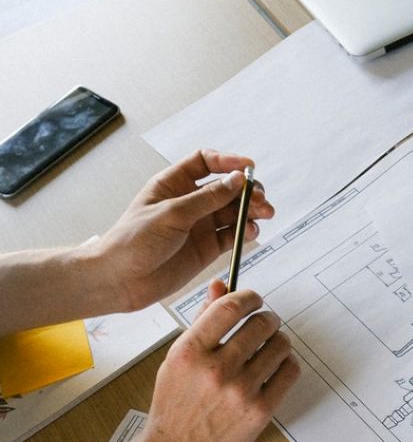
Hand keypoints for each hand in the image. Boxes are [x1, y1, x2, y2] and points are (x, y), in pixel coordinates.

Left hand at [89, 149, 273, 311]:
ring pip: (234, 211)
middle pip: (226, 187)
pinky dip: (245, 232)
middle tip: (260, 199)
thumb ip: (207, 198)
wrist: (120, 280)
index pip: (205, 162)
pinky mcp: (207, 247)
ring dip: (251, 211)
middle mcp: (189, 202)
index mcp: (173, 184)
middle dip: (246, 190)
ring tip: (264, 214)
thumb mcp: (172, 213)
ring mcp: (200, 225)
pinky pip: (233, 235)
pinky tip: (251, 232)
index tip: (248, 168)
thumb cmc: (132, 242)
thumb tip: (236, 181)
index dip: (228, 162)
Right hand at [133, 282, 298, 441]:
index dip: (248, 297)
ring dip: (279, 340)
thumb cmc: (176, 402)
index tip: (254, 299)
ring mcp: (240, 391)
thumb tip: (220, 285)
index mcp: (190, 352)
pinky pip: (289, 372)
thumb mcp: (178, 358)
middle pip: (260, 324)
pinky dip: (287, 363)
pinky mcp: (260, 410)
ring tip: (271, 345)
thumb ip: (202, 321)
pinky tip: (277, 365)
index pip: (229, 308)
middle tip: (265, 323)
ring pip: (280, 346)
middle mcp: (215, 369)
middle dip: (267, 319)